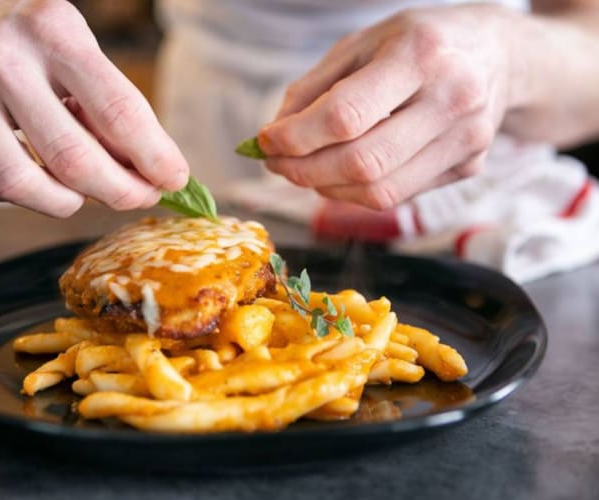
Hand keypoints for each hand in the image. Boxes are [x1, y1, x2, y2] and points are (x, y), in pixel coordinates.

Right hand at [0, 0, 187, 216]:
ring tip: (86, 195)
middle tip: (140, 197)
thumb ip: (109, 106)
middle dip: (120, 192)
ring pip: (21, 184)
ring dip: (67, 204)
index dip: (154, 157)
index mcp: (53, 31)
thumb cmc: (29, 37)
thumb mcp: (77, 47)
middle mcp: (1, 59)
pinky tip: (35, 174)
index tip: (175, 181)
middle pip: (73, 159)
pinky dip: (20, 196)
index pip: (118, 111)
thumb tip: (149, 173)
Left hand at [258, 4, 514, 209]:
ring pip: (380, 191)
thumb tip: (273, 137)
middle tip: (277, 164)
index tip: (265, 141)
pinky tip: (339, 175)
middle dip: (305, 171)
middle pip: (363, 162)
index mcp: (421, 54)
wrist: (500, 54)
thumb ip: (313, 89)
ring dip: (327, 189)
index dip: (296, 137)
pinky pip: (398, 196)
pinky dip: (356, 193)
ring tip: (304, 170)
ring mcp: (467, 139)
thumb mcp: (362, 43)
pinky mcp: (470, 166)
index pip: (346, 115)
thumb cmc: (418, 43)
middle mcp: (452, 98)